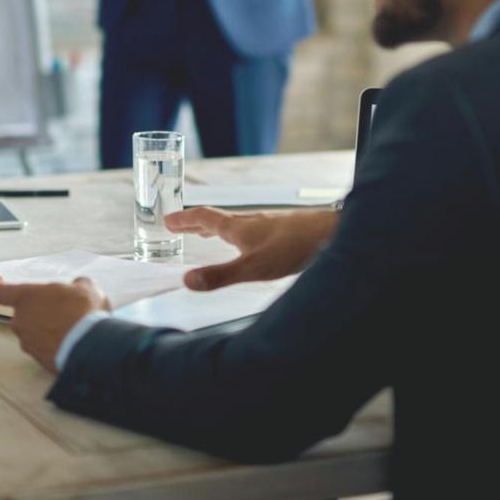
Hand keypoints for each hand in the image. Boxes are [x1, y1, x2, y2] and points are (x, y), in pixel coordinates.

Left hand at [0, 277, 109, 371]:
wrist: (90, 345)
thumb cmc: (83, 312)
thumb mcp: (85, 288)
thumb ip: (74, 285)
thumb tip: (78, 286)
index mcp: (26, 297)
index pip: (1, 293)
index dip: (6, 292)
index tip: (12, 293)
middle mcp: (20, 320)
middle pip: (20, 315)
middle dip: (36, 314)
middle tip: (58, 312)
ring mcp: (27, 342)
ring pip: (31, 334)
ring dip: (44, 332)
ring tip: (67, 330)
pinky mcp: (37, 360)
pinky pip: (40, 350)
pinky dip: (51, 347)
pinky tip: (69, 343)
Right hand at [165, 206, 338, 290]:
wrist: (332, 233)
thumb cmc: (294, 248)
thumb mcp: (253, 268)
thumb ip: (220, 276)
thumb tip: (187, 281)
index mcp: (238, 227)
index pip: (204, 218)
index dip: (185, 220)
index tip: (167, 220)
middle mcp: (251, 221)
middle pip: (217, 218)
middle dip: (196, 222)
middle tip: (178, 225)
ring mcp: (267, 224)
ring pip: (235, 223)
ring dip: (215, 227)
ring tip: (206, 233)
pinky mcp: (282, 229)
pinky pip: (250, 228)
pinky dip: (236, 233)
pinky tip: (248, 242)